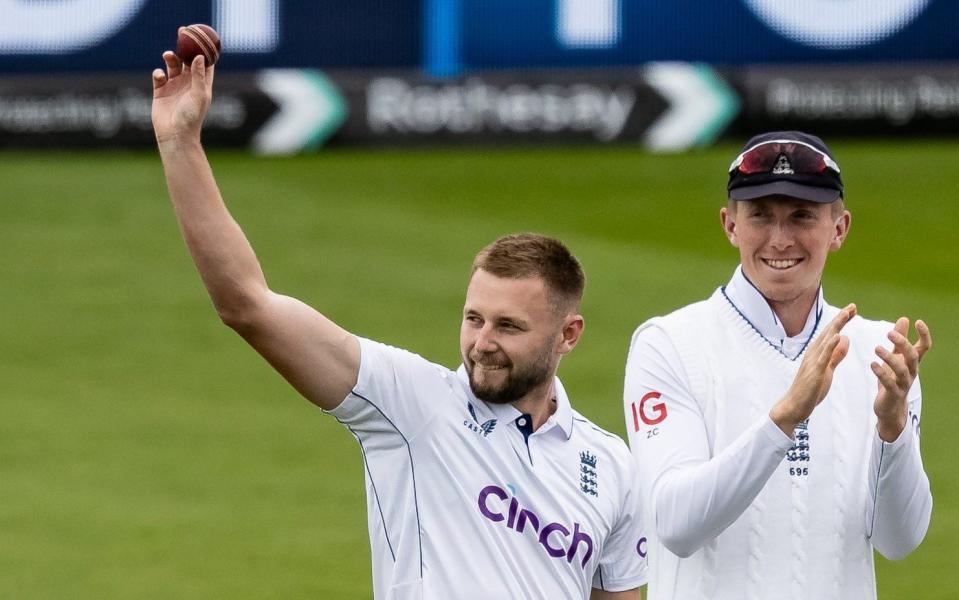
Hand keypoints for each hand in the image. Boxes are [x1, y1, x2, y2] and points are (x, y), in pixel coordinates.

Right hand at [151, 46, 213, 145]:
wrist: (175, 134)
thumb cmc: (191, 118)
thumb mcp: (199, 95)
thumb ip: (199, 76)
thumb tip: (200, 56)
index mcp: (201, 84)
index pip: (205, 63)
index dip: (203, 49)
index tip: (200, 36)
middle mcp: (188, 84)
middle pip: (187, 60)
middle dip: (185, 46)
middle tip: (182, 31)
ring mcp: (174, 87)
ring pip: (172, 65)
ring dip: (171, 58)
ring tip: (168, 55)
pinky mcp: (160, 92)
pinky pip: (159, 76)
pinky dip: (159, 73)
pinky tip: (160, 76)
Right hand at [770, 304, 855, 436]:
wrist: (794, 406)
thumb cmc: (810, 389)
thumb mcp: (827, 370)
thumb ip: (836, 355)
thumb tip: (845, 339)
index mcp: (818, 353)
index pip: (831, 333)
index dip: (842, 321)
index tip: (852, 309)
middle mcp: (814, 353)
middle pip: (829, 332)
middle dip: (841, 318)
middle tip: (853, 306)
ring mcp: (813, 361)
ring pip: (826, 340)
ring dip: (837, 326)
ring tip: (847, 314)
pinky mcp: (815, 372)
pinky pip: (824, 356)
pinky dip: (830, 344)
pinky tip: (838, 335)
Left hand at [873, 318, 931, 441]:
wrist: (890, 407)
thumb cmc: (893, 379)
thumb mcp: (896, 357)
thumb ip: (899, 340)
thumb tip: (904, 319)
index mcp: (912, 362)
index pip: (924, 347)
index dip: (924, 335)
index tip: (918, 321)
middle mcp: (911, 372)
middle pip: (912, 356)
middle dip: (903, 343)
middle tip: (888, 332)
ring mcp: (903, 383)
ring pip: (902, 370)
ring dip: (889, 358)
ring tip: (876, 348)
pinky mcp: (893, 394)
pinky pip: (889, 383)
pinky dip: (881, 373)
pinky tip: (872, 364)